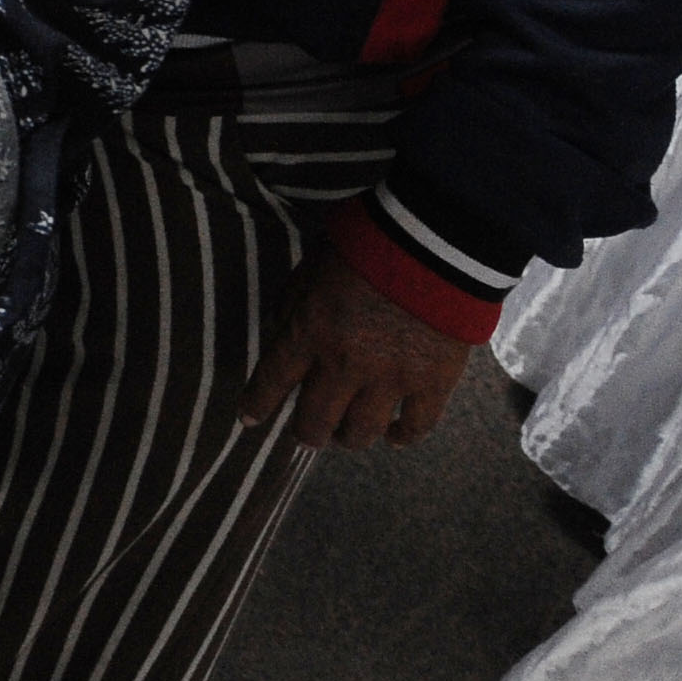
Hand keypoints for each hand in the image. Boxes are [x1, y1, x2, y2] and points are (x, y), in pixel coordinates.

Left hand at [240, 246, 472, 448]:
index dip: (257, 406)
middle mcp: (343, 364)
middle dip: (306, 433)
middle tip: (307, 433)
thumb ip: (292, 305)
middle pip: (314, 422)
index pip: (271, 382)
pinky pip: (416, 426)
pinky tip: (393, 435)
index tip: (249, 420)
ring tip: (346, 435)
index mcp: (308, 332)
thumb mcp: (310, 267)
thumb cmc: (364, 246)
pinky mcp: (433, 382)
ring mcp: (390, 378)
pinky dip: (402, 436)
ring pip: (361, 432)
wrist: (432, 242)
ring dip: (349, 438)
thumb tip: (282, 332)